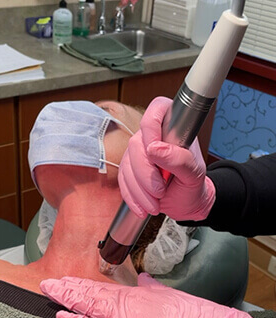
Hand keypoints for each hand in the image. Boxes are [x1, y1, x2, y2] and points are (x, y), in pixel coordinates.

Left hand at [40, 273, 261, 317]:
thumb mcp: (164, 294)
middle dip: (66, 288)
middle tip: (47, 283)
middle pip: (88, 293)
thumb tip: (145, 279)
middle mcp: (122, 300)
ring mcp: (121, 314)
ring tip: (49, 292)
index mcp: (131, 294)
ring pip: (87, 304)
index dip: (80, 284)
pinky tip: (62, 316)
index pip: (99, 288)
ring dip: (66, 298)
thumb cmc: (185, 313)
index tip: (65, 280)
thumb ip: (151, 286)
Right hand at [118, 96, 215, 219]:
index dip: (151, 127)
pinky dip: (132, 197)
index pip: (157, 109)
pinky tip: (143, 208)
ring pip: (127, 165)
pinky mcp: (129, 170)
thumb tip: (155, 149)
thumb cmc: (192, 184)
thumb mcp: (194, 174)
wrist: (186, 203)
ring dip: (140, 190)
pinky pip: (122, 181)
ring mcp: (138, 153)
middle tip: (160, 190)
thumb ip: (179, 159)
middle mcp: (153, 136)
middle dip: (145, 173)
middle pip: (136, 145)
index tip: (154, 151)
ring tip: (155, 204)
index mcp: (173, 127)